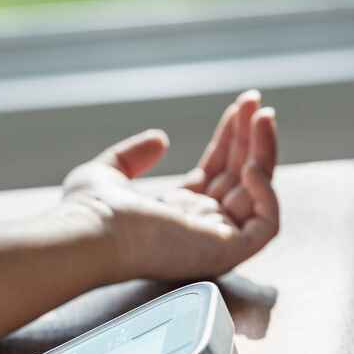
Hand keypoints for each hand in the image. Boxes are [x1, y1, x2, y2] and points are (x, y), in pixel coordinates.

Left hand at [60, 89, 278, 280]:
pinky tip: (251, 167)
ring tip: (263, 116)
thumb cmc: (87, 212)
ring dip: (265, 153)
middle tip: (256, 101)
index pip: (216, 172)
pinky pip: (266, 227)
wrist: (86, 234)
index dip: (229, 139)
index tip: (239, 107)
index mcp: (174, 211)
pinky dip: (267, 195)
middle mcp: (197, 226)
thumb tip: (161, 138)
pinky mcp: (224, 252)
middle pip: (239, 178)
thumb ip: (133, 156)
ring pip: (257, 196)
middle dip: (251, 138)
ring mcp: (213, 241)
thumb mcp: (106, 172)